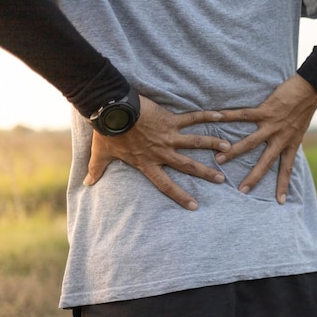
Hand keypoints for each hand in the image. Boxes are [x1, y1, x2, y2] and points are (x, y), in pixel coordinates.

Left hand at [83, 96, 230, 210]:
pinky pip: (191, 118)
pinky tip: (220, 115)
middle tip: (221, 180)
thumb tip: (87, 183)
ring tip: (228, 149)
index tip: (195, 206)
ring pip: (195, 143)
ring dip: (212, 145)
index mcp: (147, 163)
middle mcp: (162, 152)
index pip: (166, 185)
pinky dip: (206, 116)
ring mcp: (168, 136)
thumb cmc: (107, 132)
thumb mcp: (102, 154)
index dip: (181, 196)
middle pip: (188, 166)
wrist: (111, 110)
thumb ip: (97, 169)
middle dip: (205, 173)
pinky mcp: (170, 120)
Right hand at [215, 75, 316, 203]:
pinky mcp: (266, 111)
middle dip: (254, 178)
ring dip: (235, 152)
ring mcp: (272, 125)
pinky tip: (217, 117)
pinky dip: (230, 115)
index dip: (283, 185)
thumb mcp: (300, 129)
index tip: (279, 202)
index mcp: (291, 144)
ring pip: (251, 143)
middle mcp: (281, 138)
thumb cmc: (305, 107)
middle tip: (242, 191)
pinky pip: (245, 115)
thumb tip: (281, 147)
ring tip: (219, 160)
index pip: (287, 169)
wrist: (311, 89)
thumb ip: (289, 140)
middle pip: (266, 162)